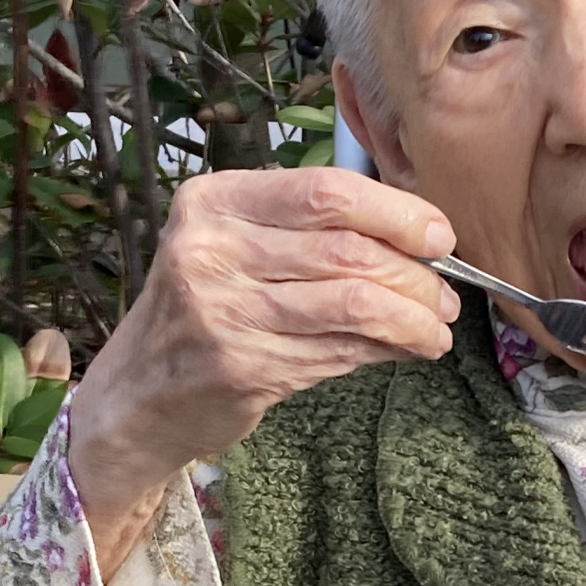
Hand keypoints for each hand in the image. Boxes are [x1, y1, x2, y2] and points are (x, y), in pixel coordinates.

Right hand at [67, 166, 459, 569]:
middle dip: (415, 273)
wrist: (138, 394)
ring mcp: (223, 312)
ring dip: (412, 317)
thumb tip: (413, 235)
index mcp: (213, 201)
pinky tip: (406, 349)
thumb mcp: (230, 246)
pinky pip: (338, 351)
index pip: (325, 191)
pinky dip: (386, 349)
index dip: (396, 212)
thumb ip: (303, 230)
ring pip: (353, 304)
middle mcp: (211, 250)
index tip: (439, 234)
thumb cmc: (200, 310)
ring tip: (438, 326)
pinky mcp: (242, 368)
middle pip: (347, 249)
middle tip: (447, 292)